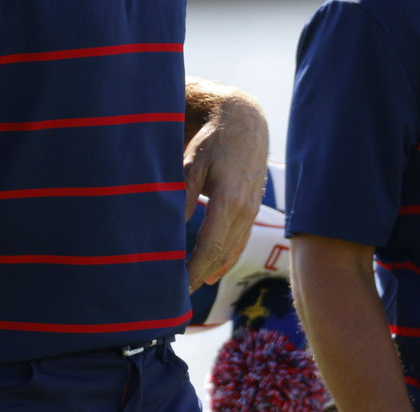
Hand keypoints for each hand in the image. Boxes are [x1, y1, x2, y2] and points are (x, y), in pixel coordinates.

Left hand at [183, 82, 269, 289]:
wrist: (244, 123)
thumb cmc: (213, 141)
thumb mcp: (191, 165)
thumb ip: (182, 198)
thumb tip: (168, 232)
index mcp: (229, 201)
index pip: (210, 248)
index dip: (193, 271)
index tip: (176, 288)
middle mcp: (245, 211)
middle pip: (221, 255)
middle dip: (198, 276)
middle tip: (174, 296)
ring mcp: (251, 212)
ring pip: (231, 251)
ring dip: (210, 271)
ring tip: (188, 289)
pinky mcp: (251, 209)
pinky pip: (239, 242)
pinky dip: (225, 260)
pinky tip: (211, 274)